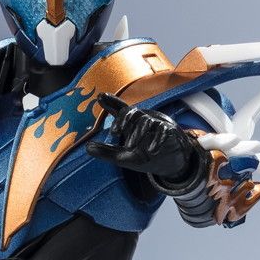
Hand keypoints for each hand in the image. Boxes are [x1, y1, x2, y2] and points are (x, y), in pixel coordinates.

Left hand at [86, 94, 205, 190]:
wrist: (171, 163)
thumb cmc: (146, 155)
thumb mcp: (125, 157)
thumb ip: (107, 152)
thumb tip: (87, 147)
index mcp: (133, 123)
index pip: (122, 110)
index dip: (112, 102)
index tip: (100, 96)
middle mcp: (145, 120)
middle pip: (133, 112)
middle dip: (123, 121)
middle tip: (114, 132)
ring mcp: (159, 125)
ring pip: (147, 121)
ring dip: (138, 133)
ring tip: (129, 147)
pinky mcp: (171, 133)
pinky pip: (164, 131)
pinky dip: (157, 140)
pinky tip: (151, 151)